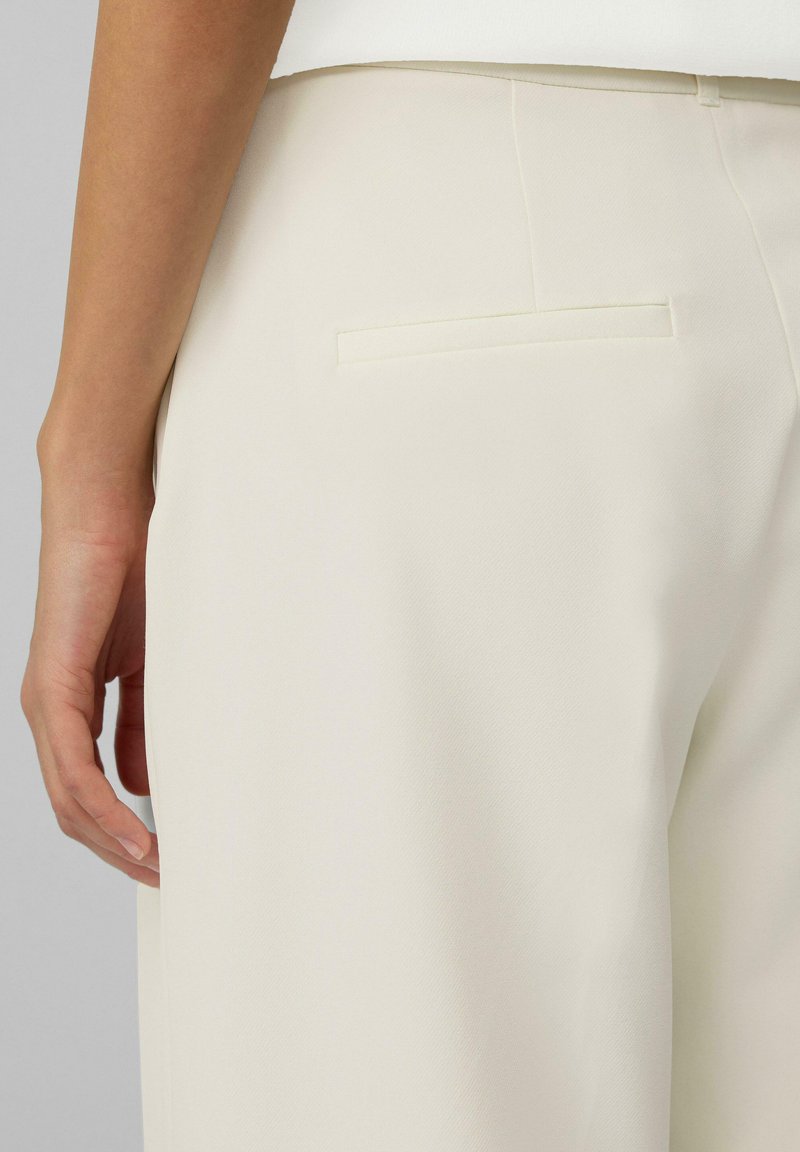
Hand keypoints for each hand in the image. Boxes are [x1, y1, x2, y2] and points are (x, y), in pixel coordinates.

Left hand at [21, 429, 159, 886]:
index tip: (168, 860)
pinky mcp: (52, 685)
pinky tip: (136, 833)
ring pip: (68, 798)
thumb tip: (141, 782)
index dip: (123, 832)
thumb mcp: (150, 662)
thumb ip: (141, 722)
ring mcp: (46, 700)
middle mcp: (50, 710)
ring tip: (159, 870)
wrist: (109, 504)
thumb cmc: (136, 568)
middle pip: (74, 808)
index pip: (90, 788)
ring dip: (112, 843)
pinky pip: (72, 765)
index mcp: (73, 704)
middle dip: (119, 851)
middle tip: (168, 880)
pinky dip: (102, 808)